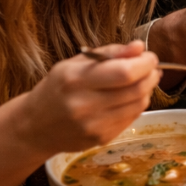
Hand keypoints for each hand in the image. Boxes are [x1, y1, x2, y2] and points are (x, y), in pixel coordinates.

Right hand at [15, 41, 160, 154]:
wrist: (35, 126)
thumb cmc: (58, 88)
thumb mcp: (75, 63)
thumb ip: (110, 52)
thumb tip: (139, 47)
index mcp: (76, 80)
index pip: (125, 72)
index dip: (145, 63)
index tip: (149, 57)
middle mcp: (84, 105)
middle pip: (136, 89)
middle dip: (151, 75)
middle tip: (151, 68)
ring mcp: (94, 126)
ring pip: (139, 104)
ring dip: (147, 90)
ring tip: (141, 81)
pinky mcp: (101, 139)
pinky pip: (132, 118)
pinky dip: (137, 105)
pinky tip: (129, 98)